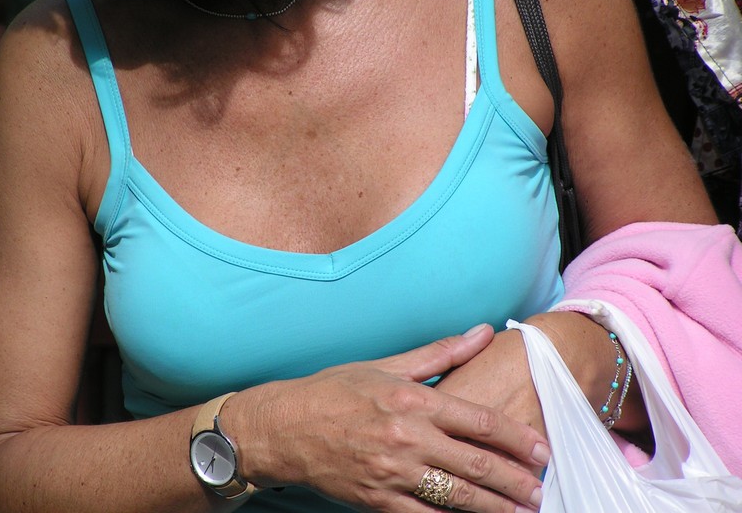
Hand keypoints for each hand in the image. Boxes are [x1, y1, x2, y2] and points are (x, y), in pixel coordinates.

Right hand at [221, 325, 548, 512]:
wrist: (283, 427)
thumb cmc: (334, 391)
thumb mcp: (386, 365)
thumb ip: (440, 353)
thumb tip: (484, 332)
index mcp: (411, 400)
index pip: (478, 421)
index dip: (515, 438)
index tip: (542, 449)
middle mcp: (406, 437)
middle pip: (475, 465)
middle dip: (515, 481)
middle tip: (541, 490)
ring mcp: (391, 472)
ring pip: (456, 497)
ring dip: (494, 508)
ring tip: (523, 512)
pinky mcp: (376, 500)